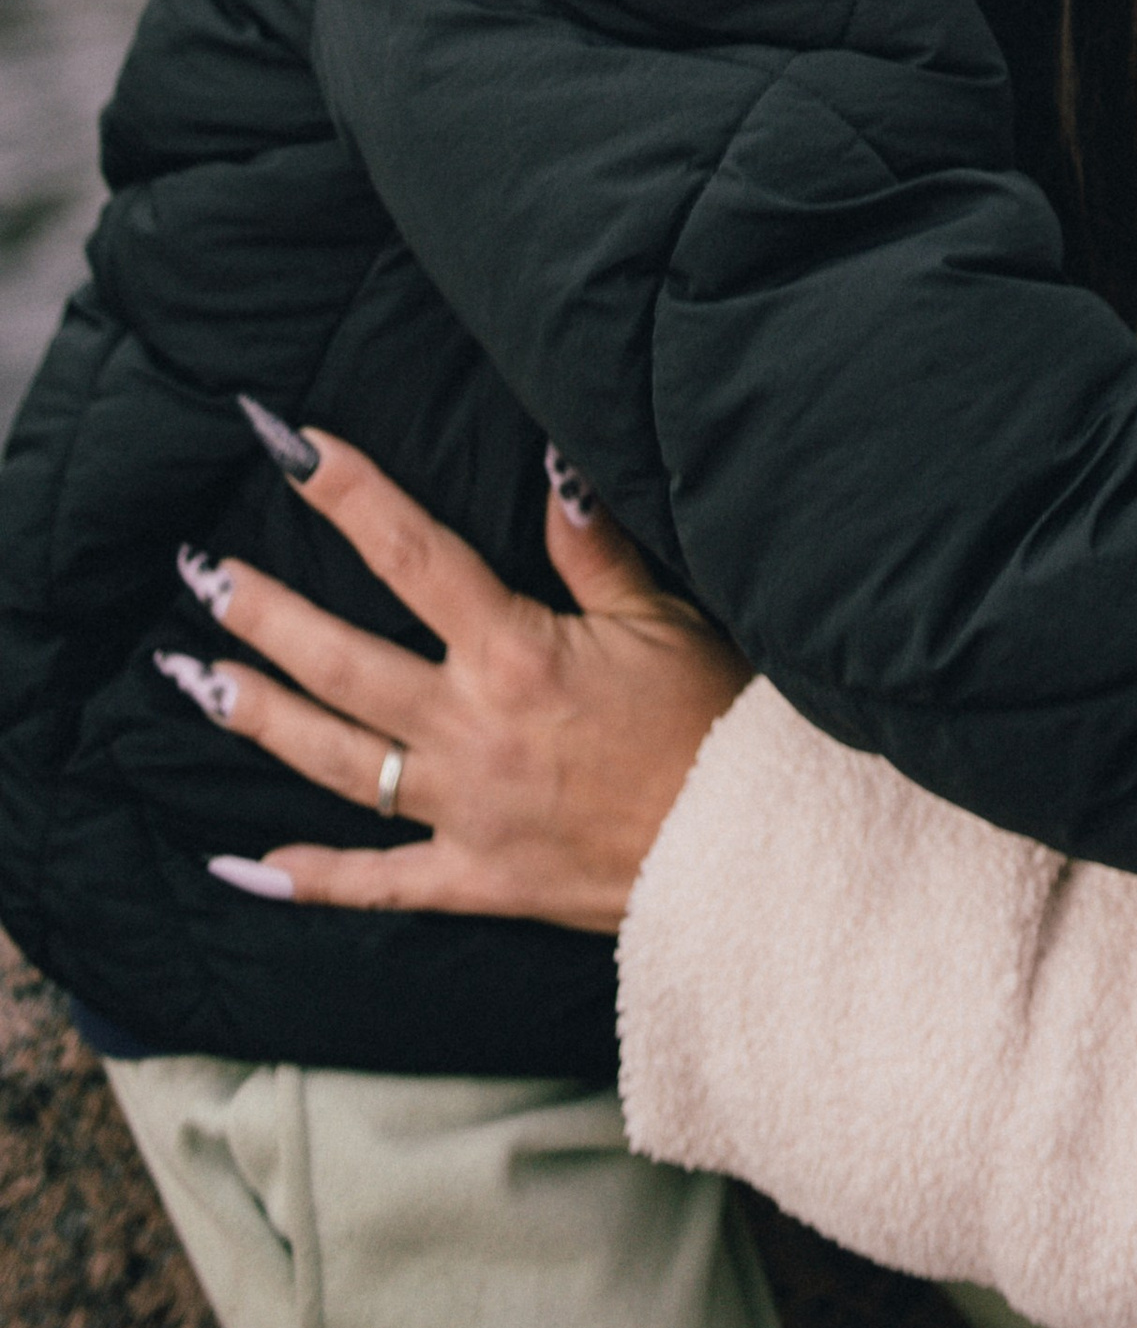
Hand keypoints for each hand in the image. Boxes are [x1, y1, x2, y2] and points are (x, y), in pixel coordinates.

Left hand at [171, 432, 748, 930]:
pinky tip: (246, 865)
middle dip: (265, 614)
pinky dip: (310, 877)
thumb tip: (549, 462)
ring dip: (264, 717)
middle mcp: (471, 727)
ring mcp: (464, 809)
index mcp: (515, 651)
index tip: (286, 445)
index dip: (346, 491)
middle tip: (202, 574)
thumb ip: (594, 547)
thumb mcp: (663, 616)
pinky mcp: (475, 878)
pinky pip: (377, 882)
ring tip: (198, 682)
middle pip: (343, 660)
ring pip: (339, 759)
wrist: (747, 847)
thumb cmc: (715, 720)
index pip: (411, 551)